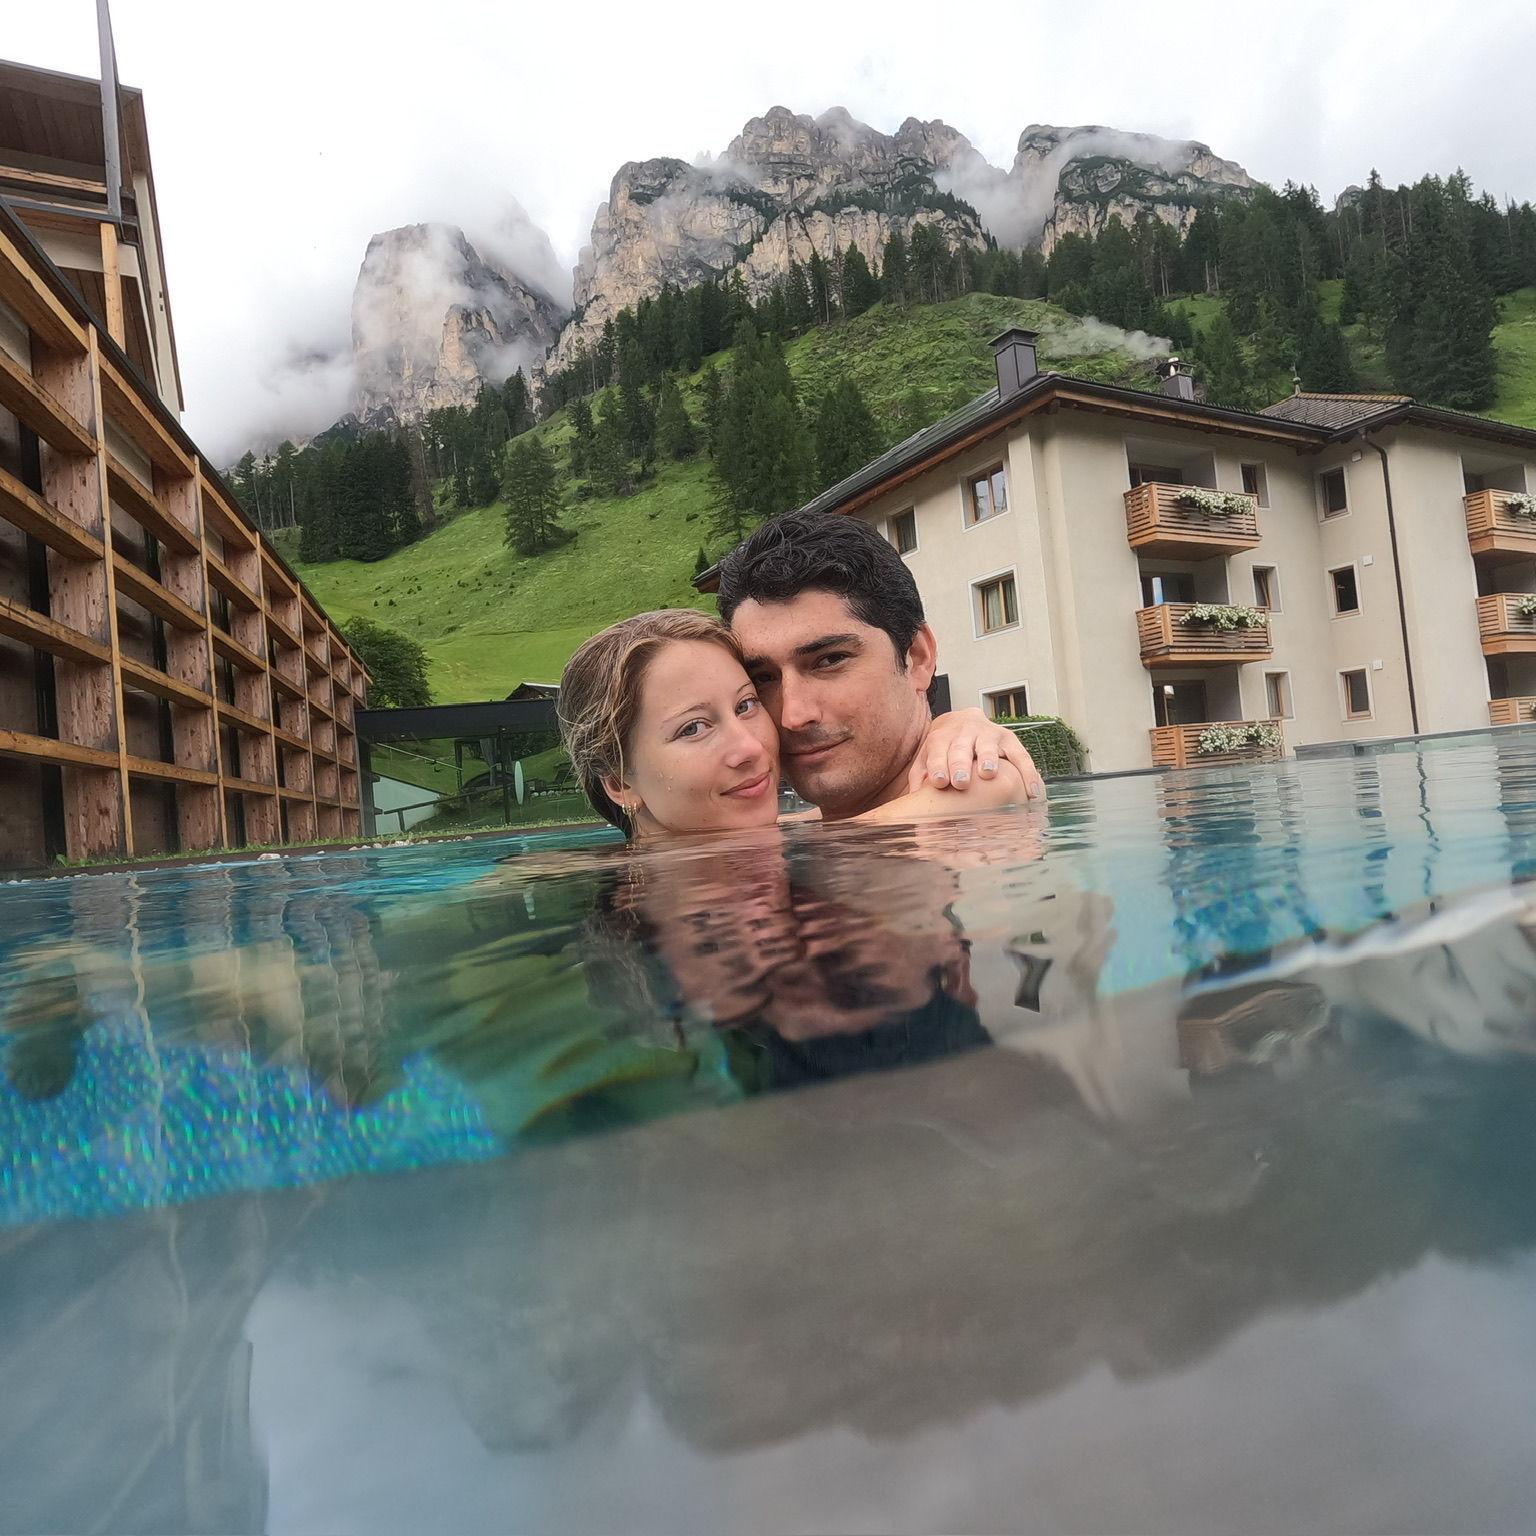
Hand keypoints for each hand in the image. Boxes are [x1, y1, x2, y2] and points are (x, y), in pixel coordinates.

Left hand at [908, 707, 1046, 799]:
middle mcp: (964, 732)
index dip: (938, 765)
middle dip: (961, 764)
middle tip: (961, 782)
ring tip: (989, 774)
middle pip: (961, 748)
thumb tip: (913, 799)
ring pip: (988, 746)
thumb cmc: (944, 748)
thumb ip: (920, 776)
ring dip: (988, 759)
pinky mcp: (1009, 739)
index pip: (937, 750)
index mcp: (942, 737)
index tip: (940, 782)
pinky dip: (1027, 773)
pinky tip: (1031, 792)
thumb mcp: (928, 757)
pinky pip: (1020, 755)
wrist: (964, 721)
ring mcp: (988, 734)